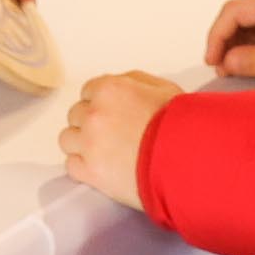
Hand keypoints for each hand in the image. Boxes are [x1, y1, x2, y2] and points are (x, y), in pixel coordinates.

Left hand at [59, 71, 182, 210]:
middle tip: (110, 135)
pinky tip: (101, 168)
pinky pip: (71, 165)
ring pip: (67, 139)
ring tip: (103, 153)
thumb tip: (123, 86)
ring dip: (81, 144)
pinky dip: (82, 167)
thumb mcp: (164, 90)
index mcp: (110, 90)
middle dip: (90, 123)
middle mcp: (94, 114)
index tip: (109, 114)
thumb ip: (136, 82)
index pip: (88, 91)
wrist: (187, 160)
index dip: (100, 103)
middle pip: (76, 114)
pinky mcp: (90, 171)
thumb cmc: (181, 126)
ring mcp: (89, 143)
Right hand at [202, 0, 254, 79]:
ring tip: (235, 69)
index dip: (217, 36)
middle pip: (238, 14)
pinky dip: (250, 43)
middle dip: (225, 42)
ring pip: (247, 20)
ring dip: (236, 43)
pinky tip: (250, 60)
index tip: (213, 61)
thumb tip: (228, 62)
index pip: (234, 11)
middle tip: (223, 69)